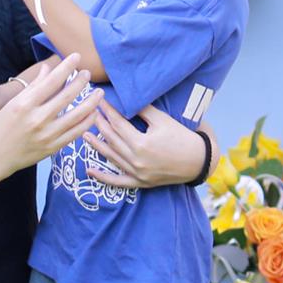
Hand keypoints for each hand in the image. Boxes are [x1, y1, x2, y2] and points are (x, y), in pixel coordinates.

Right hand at [0, 53, 104, 175]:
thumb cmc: (0, 127)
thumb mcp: (12, 104)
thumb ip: (33, 87)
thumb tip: (48, 68)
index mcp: (24, 105)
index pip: (51, 81)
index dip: (66, 67)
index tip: (76, 57)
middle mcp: (37, 119)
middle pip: (67, 96)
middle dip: (81, 82)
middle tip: (88, 73)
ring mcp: (47, 135)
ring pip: (77, 115)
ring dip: (91, 102)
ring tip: (99, 92)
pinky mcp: (53, 147)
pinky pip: (76, 133)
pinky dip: (87, 122)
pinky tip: (93, 113)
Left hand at [82, 97, 209, 188]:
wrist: (198, 161)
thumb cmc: (182, 137)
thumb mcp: (163, 120)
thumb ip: (143, 111)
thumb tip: (127, 100)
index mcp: (141, 143)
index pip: (118, 124)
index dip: (108, 111)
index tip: (100, 101)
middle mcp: (136, 159)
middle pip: (112, 139)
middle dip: (100, 124)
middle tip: (89, 113)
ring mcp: (137, 173)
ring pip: (111, 157)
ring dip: (96, 146)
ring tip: (84, 135)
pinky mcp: (140, 182)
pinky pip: (118, 182)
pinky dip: (103, 177)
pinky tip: (90, 171)